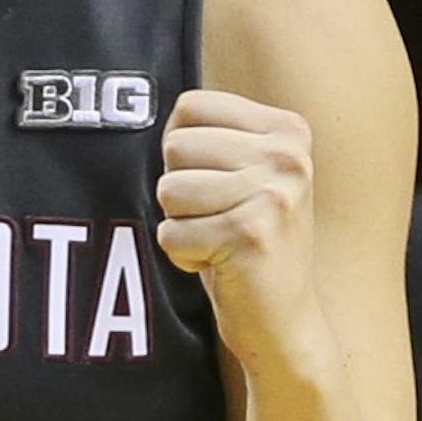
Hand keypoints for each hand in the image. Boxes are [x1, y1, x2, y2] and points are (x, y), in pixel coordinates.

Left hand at [155, 88, 317, 365]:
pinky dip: (182, 255)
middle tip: (217, 218)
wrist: (284, 320)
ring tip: (217, 240)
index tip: (213, 181)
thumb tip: (133, 100)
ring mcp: (273, 195)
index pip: (190, 106)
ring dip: (180, 223)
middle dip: (179, 190)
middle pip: (175, 147)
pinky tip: (219, 264)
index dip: (181, 150)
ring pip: (168, 190)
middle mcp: (288, 156)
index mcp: (288, 129)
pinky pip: (170, 233)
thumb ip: (210, 135)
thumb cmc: (249, 240)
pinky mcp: (249, 235)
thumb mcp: (248, 174)